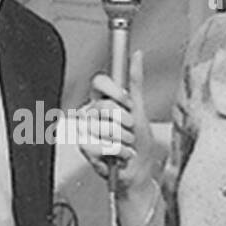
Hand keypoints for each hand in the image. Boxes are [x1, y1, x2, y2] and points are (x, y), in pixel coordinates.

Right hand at [78, 49, 156, 191]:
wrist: (137, 171)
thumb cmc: (139, 143)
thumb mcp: (140, 110)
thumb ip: (135, 82)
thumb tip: (137, 54)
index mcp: (103, 100)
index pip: (99, 81)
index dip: (115, 91)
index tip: (128, 102)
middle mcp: (92, 113)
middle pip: (104, 106)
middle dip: (123, 121)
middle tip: (129, 130)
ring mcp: (87, 130)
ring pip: (102, 127)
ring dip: (122, 140)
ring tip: (125, 145)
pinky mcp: (84, 148)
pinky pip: (97, 144)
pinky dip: (115, 152)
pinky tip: (119, 156)